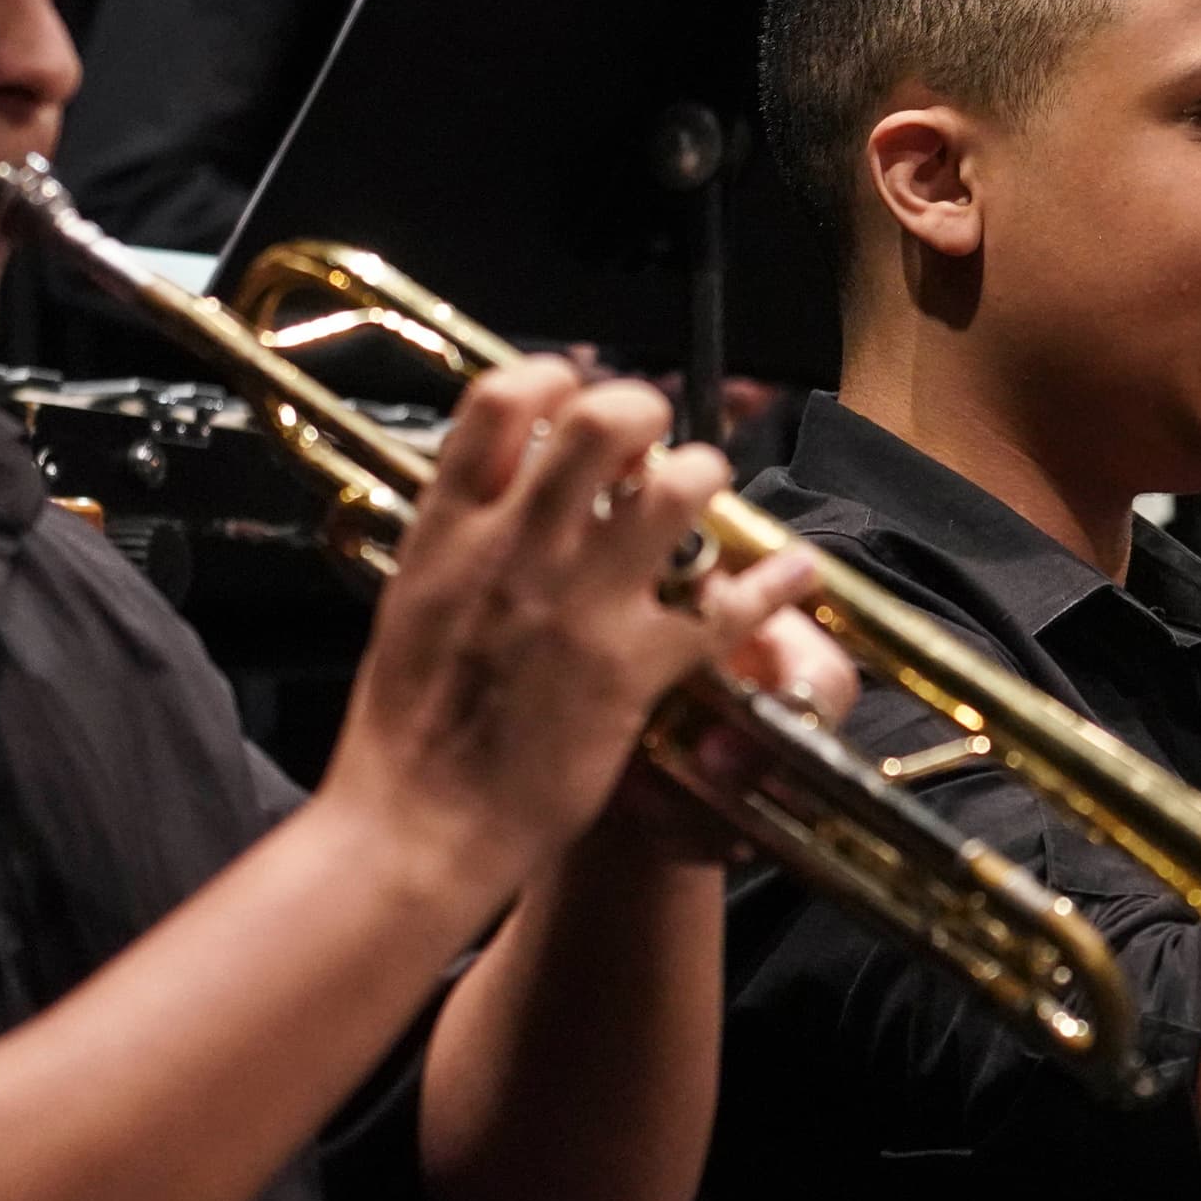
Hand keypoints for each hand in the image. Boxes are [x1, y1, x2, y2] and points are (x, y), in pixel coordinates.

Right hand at [319, 360, 821, 912]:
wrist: (416, 824)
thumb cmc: (406, 727)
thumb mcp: (413, 598)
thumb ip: (460, 534)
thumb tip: (497, 481)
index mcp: (451, 528)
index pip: (501, 398)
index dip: (554, 375)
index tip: (577, 388)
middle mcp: (520, 547)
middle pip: (603, 419)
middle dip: (643, 409)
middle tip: (653, 436)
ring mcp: (580, 603)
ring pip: (676, 490)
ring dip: (703, 479)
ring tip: (704, 493)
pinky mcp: (632, 667)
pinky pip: (724, 604)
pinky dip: (773, 585)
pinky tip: (795, 573)